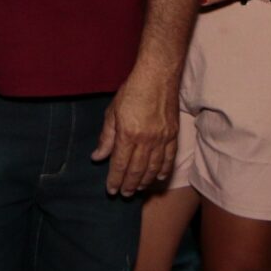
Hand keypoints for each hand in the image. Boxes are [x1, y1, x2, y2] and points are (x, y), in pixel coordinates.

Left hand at [92, 67, 180, 195]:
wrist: (158, 75)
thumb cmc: (132, 91)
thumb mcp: (112, 112)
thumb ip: (106, 137)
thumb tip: (97, 157)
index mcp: (128, 134)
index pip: (119, 164)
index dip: (115, 180)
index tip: (111, 190)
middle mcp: (146, 140)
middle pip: (137, 170)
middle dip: (129, 185)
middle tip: (124, 194)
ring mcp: (162, 138)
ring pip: (153, 168)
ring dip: (145, 181)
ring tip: (138, 189)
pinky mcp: (173, 134)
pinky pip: (169, 158)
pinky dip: (164, 170)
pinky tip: (159, 177)